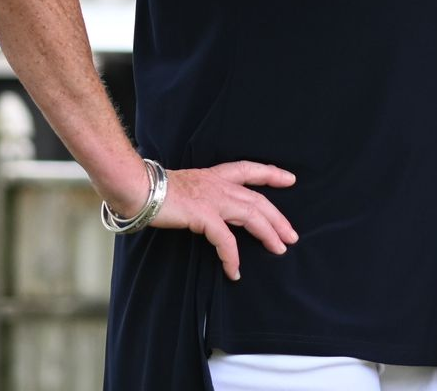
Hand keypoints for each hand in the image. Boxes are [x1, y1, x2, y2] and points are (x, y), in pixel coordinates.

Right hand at [153, 161, 297, 281]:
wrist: (140, 187)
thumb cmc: (158, 189)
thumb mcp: (188, 186)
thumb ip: (203, 194)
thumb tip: (211, 210)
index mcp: (217, 175)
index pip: (251, 170)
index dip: (272, 174)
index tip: (290, 179)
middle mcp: (220, 185)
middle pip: (258, 200)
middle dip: (278, 218)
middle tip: (292, 235)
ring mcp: (214, 199)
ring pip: (251, 216)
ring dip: (268, 234)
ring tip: (279, 249)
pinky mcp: (204, 215)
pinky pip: (225, 239)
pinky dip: (232, 256)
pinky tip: (235, 270)